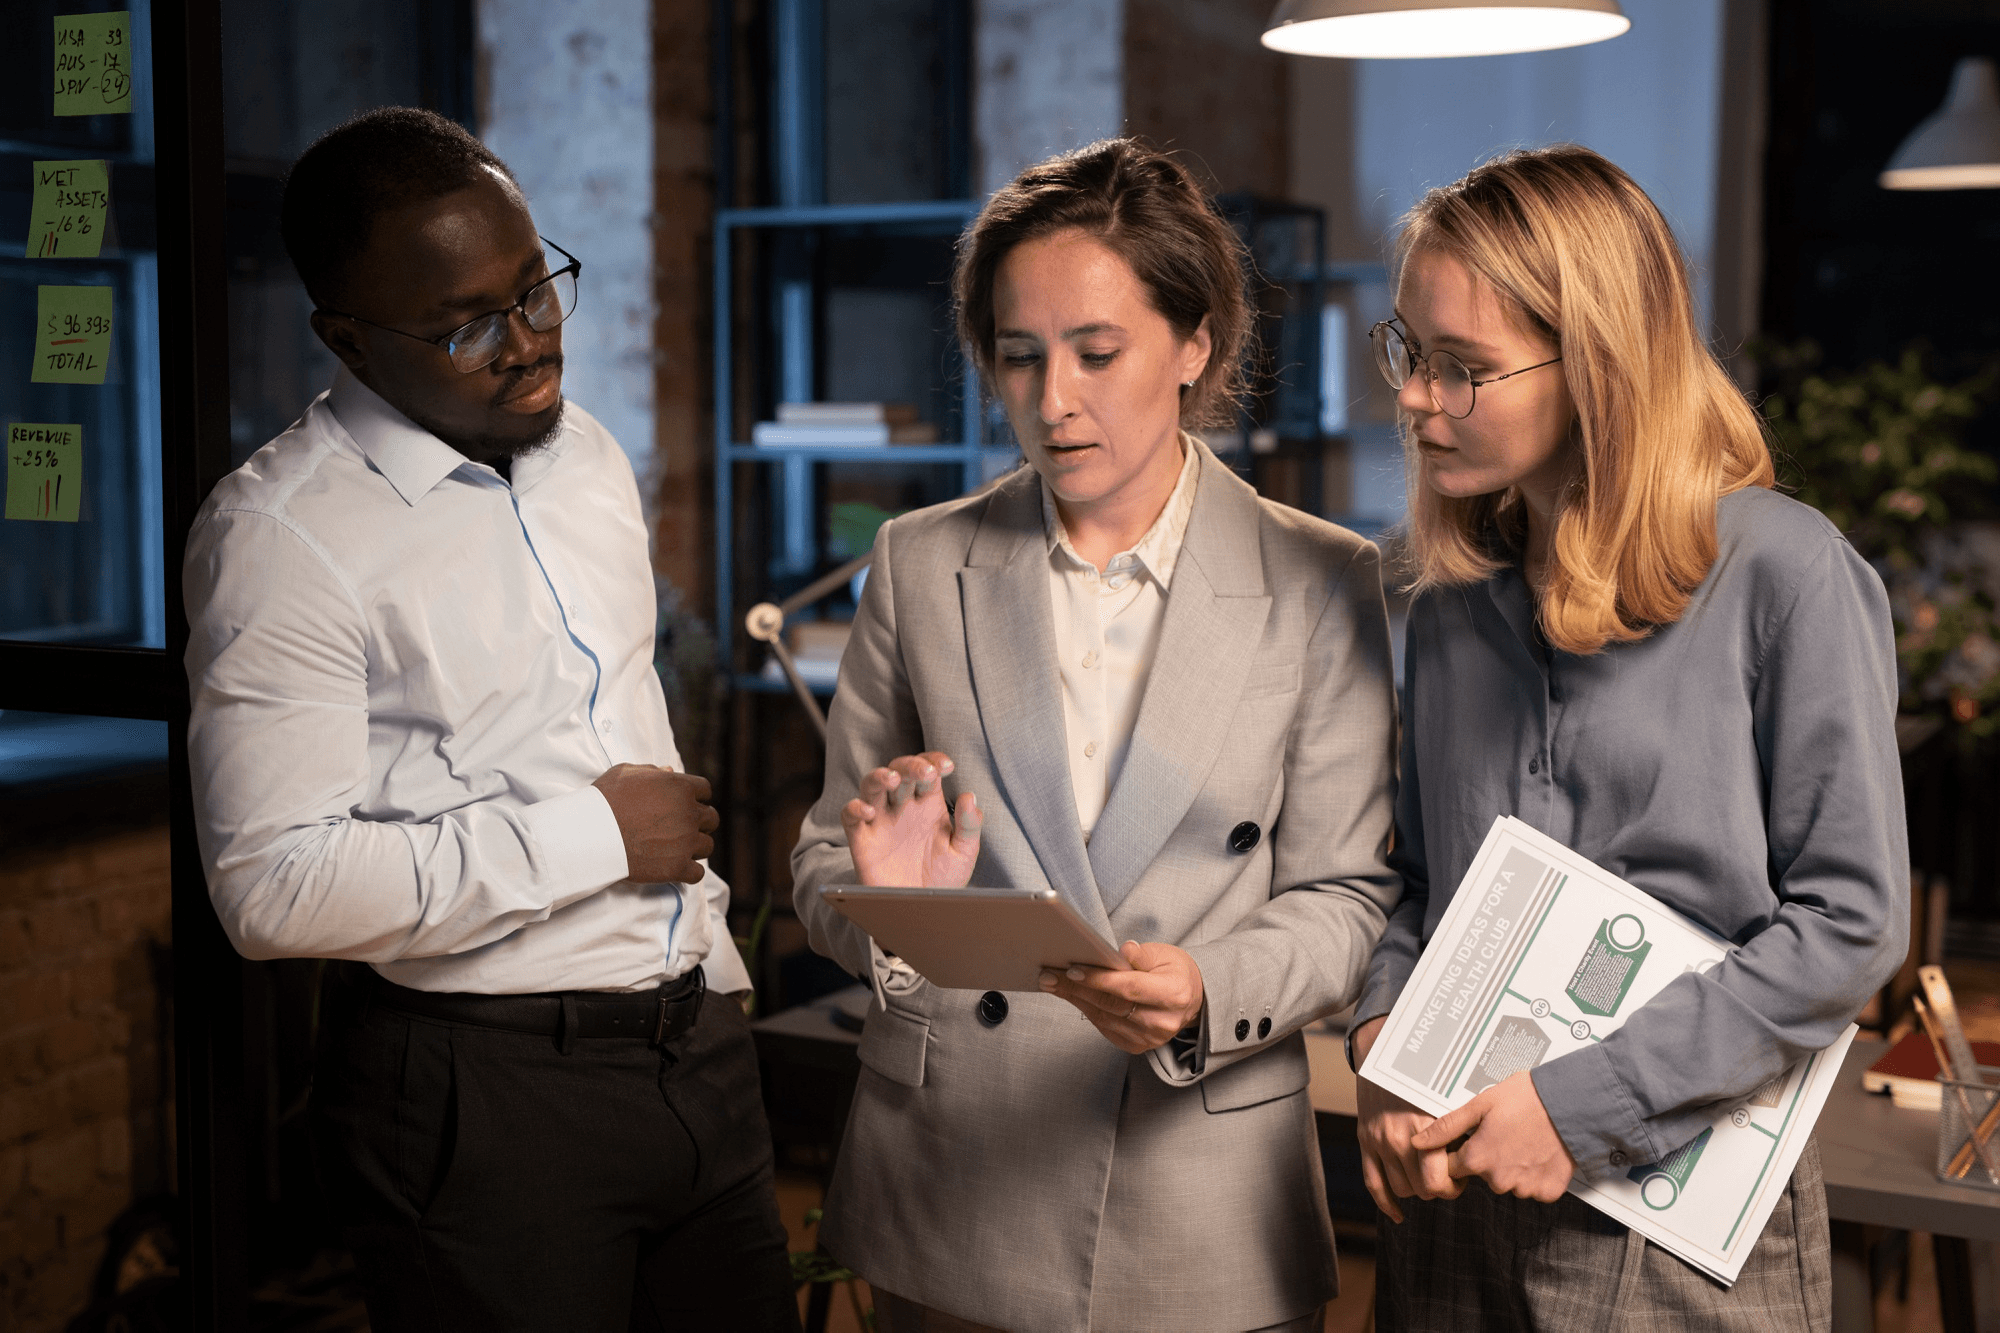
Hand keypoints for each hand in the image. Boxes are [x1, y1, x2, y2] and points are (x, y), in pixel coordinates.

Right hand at [592, 764, 718, 883]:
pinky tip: (675, 868)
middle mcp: (689, 813)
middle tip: (682, 828)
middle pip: (711, 819)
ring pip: (707, 846)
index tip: (687, 804)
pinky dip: (688, 872)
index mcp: (680, 787)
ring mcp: (686, 842)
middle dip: (700, 822)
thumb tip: (668, 771)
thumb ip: (651, 771)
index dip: (697, 797)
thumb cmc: (604, 800)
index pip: (705, 790)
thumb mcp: (625, 774)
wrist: (591, 834)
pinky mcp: (677, 867)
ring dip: (695, 848)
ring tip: (676, 849)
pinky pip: (698, 873)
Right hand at [842, 752, 981, 887]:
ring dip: (879, 777)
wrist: (922, 912)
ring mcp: (881, 820)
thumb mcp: (963, 853)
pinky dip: (855, 808)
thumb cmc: (943, 879)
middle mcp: (903, 807)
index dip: (933, 760)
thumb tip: (970, 796)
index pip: (927, 770)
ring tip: (892, 779)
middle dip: (910, 766)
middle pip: (899, 771)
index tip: (946, 766)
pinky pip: (850, 815)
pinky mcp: (862, 839)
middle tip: (926, 772)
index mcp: (928, 804)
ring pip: (871, 785)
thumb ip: (969, 826)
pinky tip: (869, 811)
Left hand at [1038, 941, 1202, 1054]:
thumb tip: (1118, 952)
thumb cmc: (1175, 972)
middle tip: (1049, 976)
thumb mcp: (1164, 954)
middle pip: (1111, 1005)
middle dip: (1076, 988)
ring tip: (1053, 983)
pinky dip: (1087, 1010)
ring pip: (1103, 1018)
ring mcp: (1149, 1038)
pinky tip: (1072, 996)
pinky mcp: (1138, 1046)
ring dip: (1075, 999)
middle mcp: (1162, 1021)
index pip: (1129, 988)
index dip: (1099, 979)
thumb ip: (1140, 954)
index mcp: (1173, 994)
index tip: (1072, 969)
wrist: (1191, 999)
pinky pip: (1105, 1028)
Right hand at [1351, 1015, 1459, 1221]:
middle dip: (1440, 1189)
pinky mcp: (1365, 1141)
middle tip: (1450, 1179)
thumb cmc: (1427, 1070)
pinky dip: (1386, 1203)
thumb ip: (1464, 1124)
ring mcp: (1379, 1140)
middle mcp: (1400, 1137)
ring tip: (1430, 1178)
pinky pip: (1373, 1182)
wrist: (1384, 1048)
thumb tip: (1489, 1150)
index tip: (1464, 1176)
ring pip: (1402, 1189)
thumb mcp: (1452, 1093)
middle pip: (1423, 1188)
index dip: (1456, 1184)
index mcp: (1426, 1125)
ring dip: (1418, 1190)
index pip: (1440, 1178)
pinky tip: (1398, 1215)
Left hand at [1410, 1069, 1575, 1202]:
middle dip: (1489, 1158)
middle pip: (1482, 1175)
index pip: (1453, 1168)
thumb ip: (1446, 1127)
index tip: (1474, 1138)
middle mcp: (1499, 1180)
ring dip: (1513, 1166)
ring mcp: (1525, 1188)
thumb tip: (1417, 1141)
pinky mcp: (1548, 1192)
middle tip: (1505, 1132)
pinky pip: (1534, 1188)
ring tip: (1524, 1138)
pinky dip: (1535, 1174)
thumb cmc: (1528, 1098)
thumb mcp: (1480, 1105)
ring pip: (1509, 1182)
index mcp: (1478, 1159)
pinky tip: (1539, 1152)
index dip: (1461, 1151)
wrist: (1572, 1104)